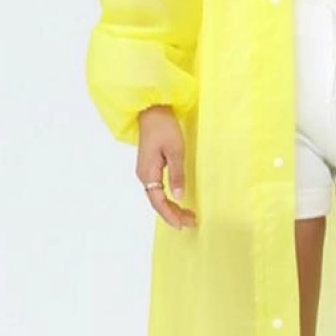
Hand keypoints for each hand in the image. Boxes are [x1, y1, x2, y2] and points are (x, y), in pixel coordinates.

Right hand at [137, 106, 197, 229]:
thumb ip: (177, 174)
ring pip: (157, 196)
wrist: (152, 110)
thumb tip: (179, 196)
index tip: (183, 225)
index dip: (170, 215)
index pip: (158, 202)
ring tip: (188, 215)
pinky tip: (177, 201)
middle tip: (191, 222)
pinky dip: (167, 198)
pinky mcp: (149, 166)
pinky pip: (157, 189)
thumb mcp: (175, 150)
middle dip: (173, 214)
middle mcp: (144, 175)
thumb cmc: (164, 127)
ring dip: (171, 207)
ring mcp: (145, 171)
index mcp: (148, 173)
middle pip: (157, 202)